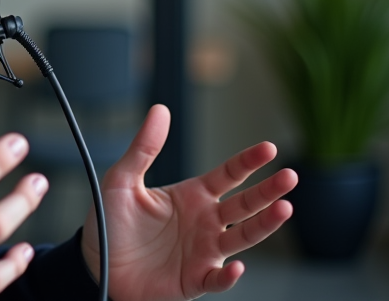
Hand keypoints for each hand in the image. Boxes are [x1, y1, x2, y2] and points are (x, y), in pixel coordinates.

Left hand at [81, 104, 296, 300]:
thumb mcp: (123, 179)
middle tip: (290, 176)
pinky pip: (218, 279)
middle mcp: (205, 222)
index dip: (248, 162)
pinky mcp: (195, 280)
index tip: (270, 148)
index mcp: (192, 195)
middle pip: (245, 204)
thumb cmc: (111, 222)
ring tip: (284, 209)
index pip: (228, 174)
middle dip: (268, 191)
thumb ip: (144, 147)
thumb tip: (160, 109)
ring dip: (264, 226)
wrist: (97, 263)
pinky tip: (238, 267)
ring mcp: (204, 251)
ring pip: (243, 238)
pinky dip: (230, 276)